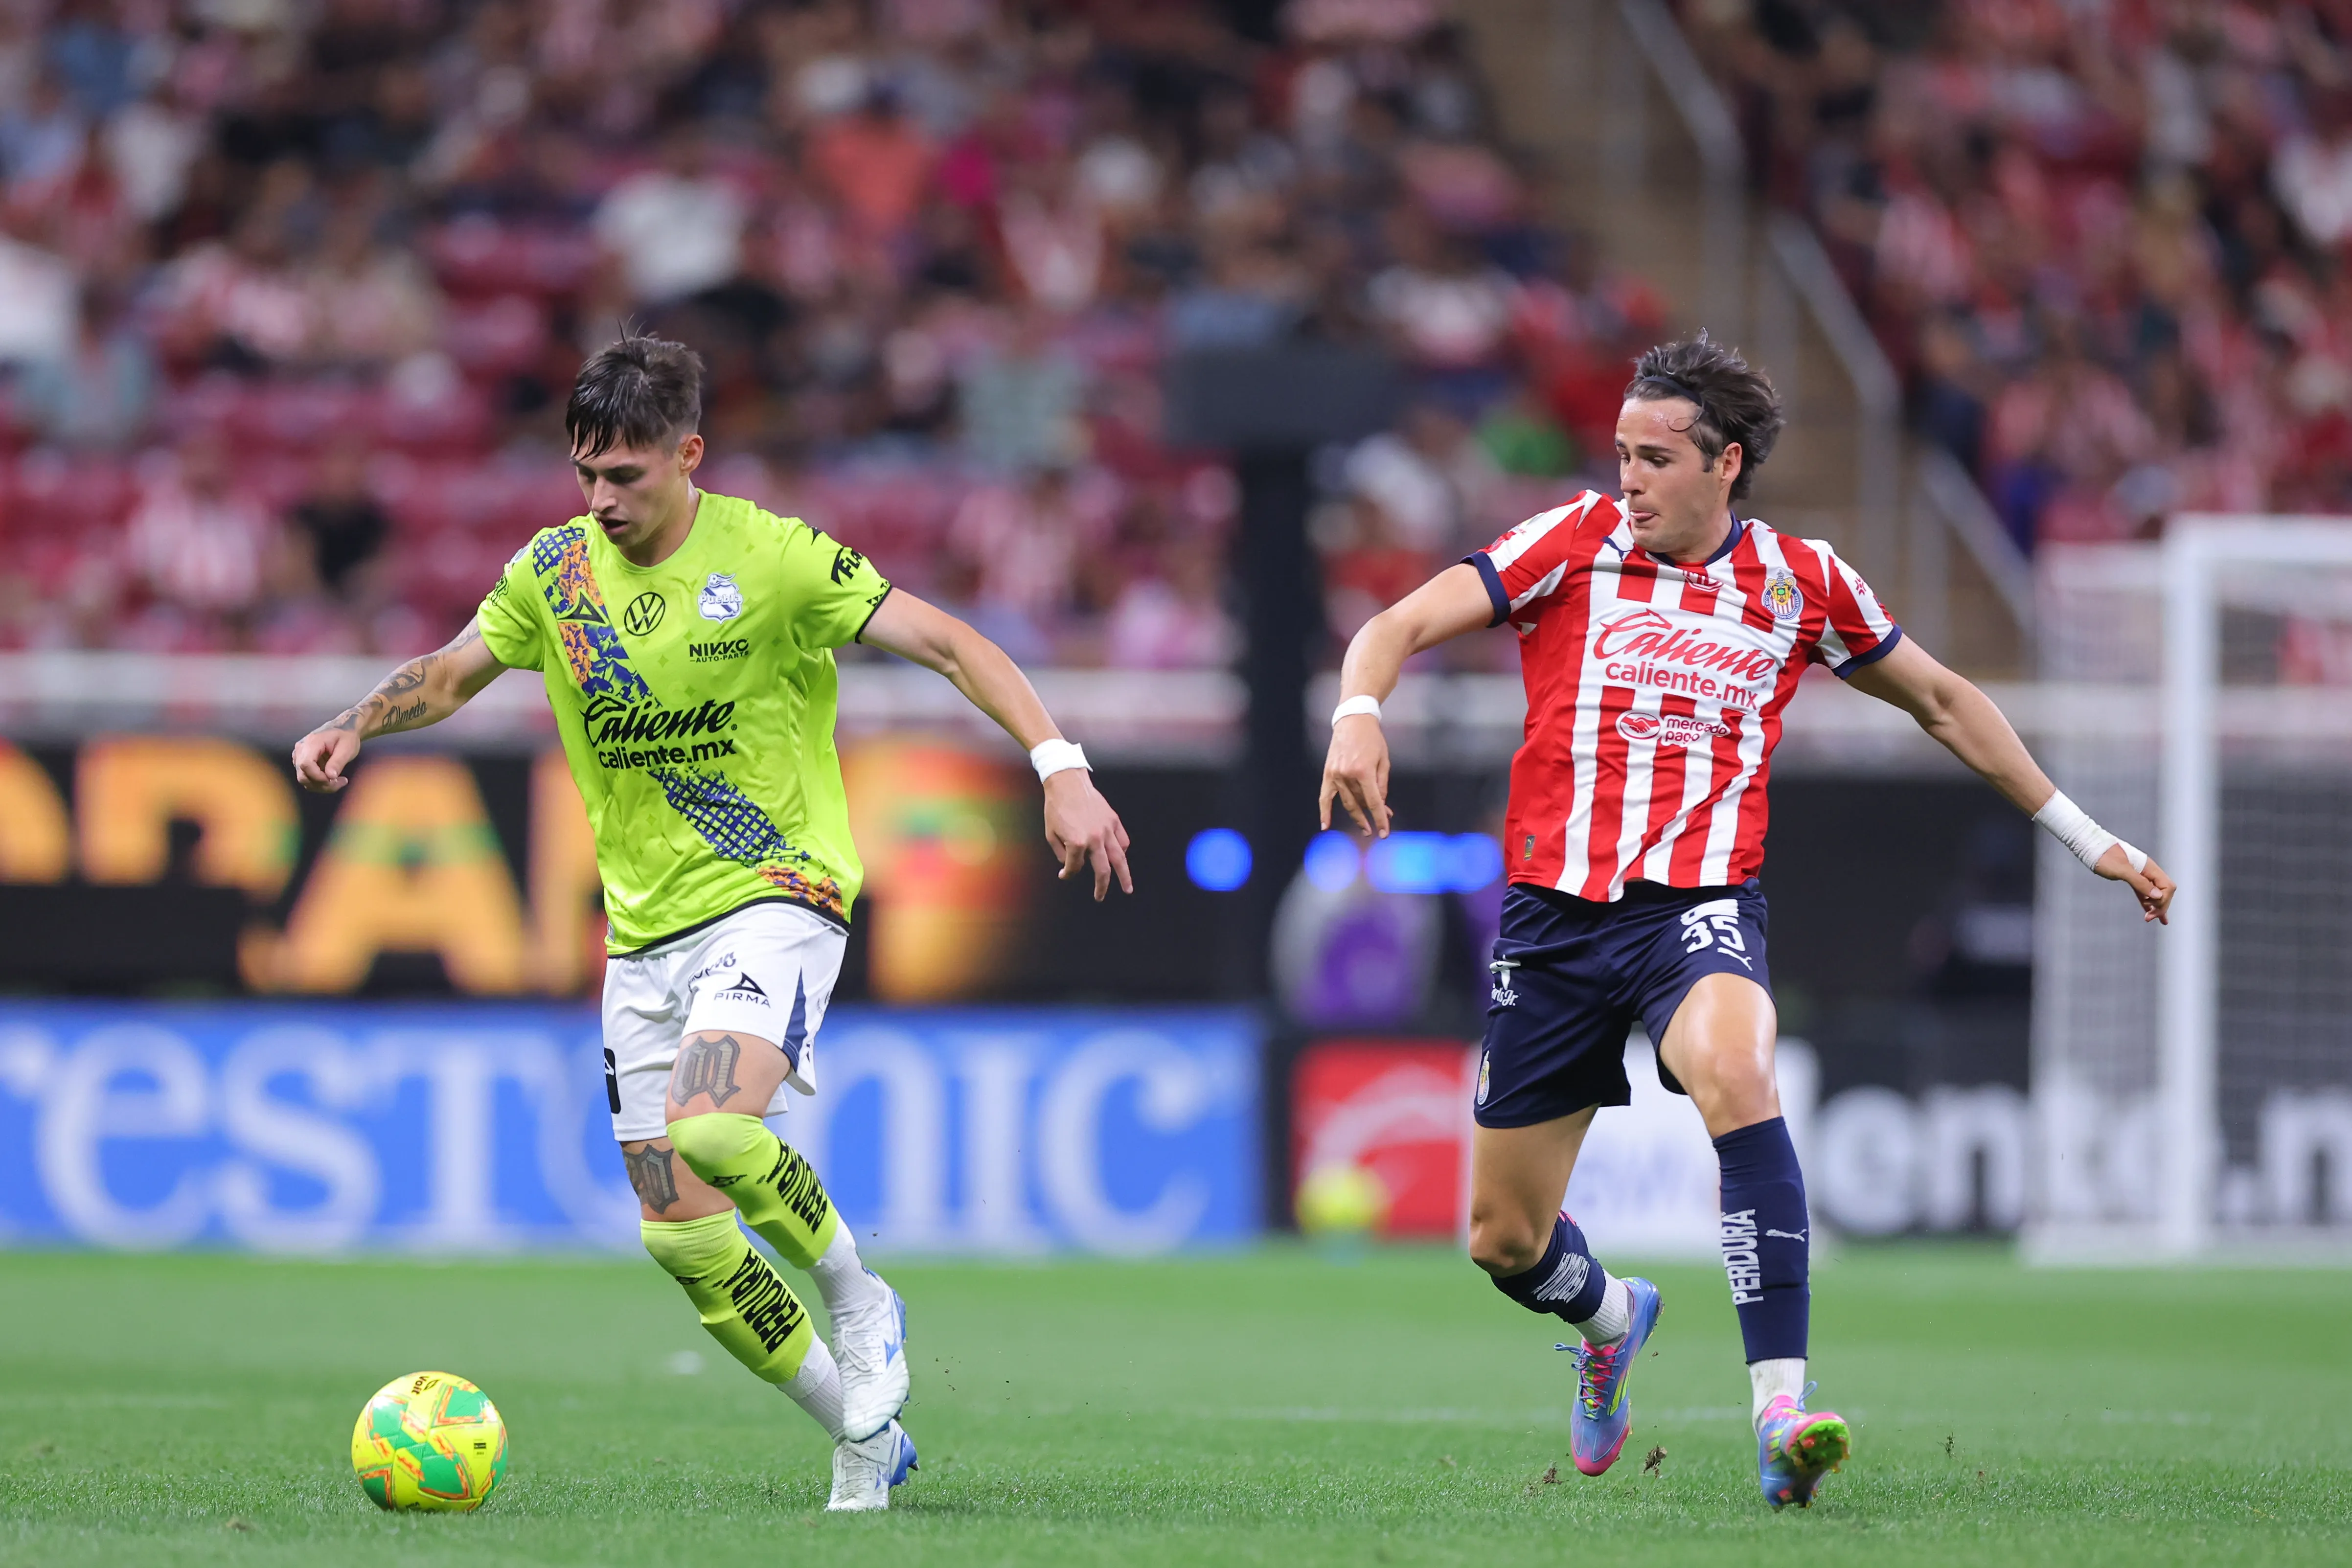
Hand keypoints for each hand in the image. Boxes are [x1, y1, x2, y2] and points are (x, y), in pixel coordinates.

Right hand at [292, 724, 361, 792]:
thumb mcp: (347, 748)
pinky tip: (333, 779)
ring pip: (304, 780)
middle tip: (341, 782)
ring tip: (339, 781)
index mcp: (312, 742)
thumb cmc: (346, 737)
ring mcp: (299, 756)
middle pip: (303, 775)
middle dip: (322, 784)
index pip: (306, 764)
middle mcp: (301, 749)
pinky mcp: (301, 763)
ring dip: (322, 786)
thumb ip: (337, 762)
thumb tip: (330, 777)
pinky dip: (319, 783)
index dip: (318, 776)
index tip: (333, 779)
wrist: (342, 730)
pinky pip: (307, 778)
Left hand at [1044, 770, 1131, 899]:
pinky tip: (1121, 858)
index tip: (1064, 875)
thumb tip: (1070, 867)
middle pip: (1103, 870)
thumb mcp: (1051, 834)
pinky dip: (1123, 851)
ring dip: (1124, 875)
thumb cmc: (1055, 808)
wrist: (1067, 783)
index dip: (1068, 873)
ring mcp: (1107, 829)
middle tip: (1100, 897)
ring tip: (1127, 888)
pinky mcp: (1113, 820)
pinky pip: (1123, 840)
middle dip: (1102, 887)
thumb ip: (1061, 854)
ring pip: (1120, 858)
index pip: (1075, 867)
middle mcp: (1095, 838)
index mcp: (1077, 842)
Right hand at [1319, 713, 1391, 836]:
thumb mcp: (1384, 760)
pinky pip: (1325, 797)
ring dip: (1357, 815)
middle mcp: (1348, 775)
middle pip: (1361, 803)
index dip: (1380, 819)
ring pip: (1348, 801)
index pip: (1374, 802)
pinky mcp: (1328, 773)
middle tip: (1378, 828)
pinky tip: (1325, 825)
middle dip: (1371, 816)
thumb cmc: (1372, 739)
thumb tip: (1380, 804)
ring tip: (1365, 826)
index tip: (1384, 832)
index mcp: (1364, 771)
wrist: (1353, 720)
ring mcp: (1336, 775)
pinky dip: (1325, 811)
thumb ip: (1382, 784)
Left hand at [2096, 843, 2175, 924]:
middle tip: (2149, 918)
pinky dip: (2147, 902)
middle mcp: (2148, 871)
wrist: (2091, 846)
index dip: (2163, 900)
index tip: (2151, 909)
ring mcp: (2141, 874)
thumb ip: (2140, 882)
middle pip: (2164, 891)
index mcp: (2149, 867)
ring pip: (2155, 893)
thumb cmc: (2105, 856)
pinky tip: (2148, 911)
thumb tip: (2158, 896)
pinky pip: (2144, 892)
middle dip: (2160, 905)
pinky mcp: (2131, 878)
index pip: (2167, 887)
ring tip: (2156, 920)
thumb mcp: (2122, 870)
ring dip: (2156, 906)